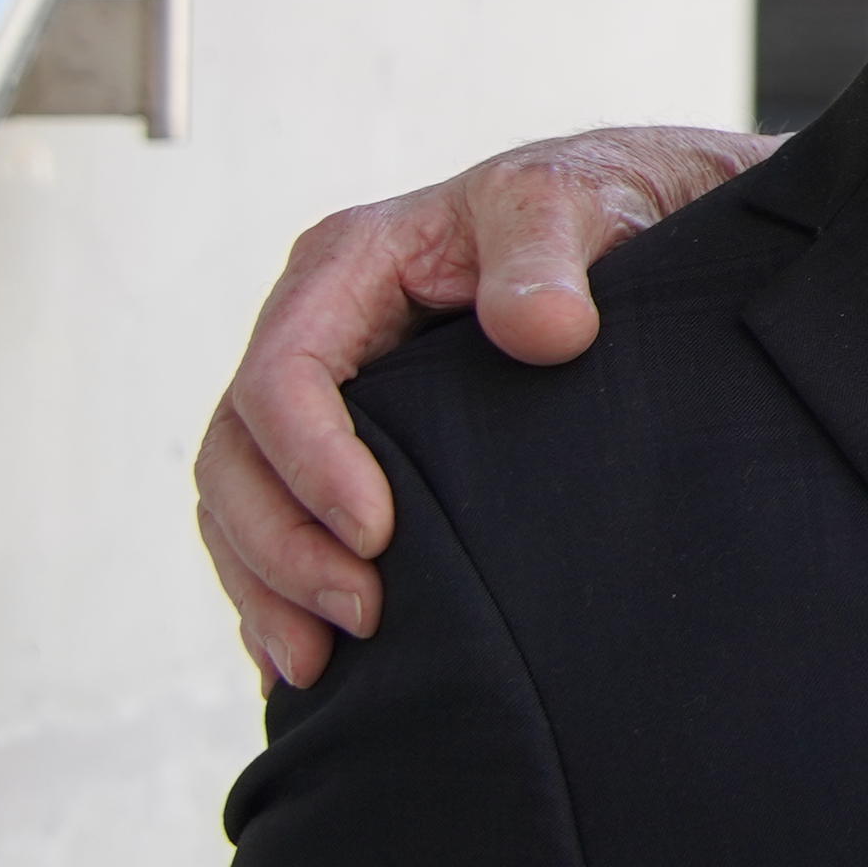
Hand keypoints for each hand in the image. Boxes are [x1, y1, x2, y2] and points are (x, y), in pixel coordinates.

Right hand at [197, 126, 773, 687]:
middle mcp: (316, 335)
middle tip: (361, 617)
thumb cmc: (591, 204)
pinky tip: (316, 664)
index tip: (378, 532)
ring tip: (324, 662)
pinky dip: (280, 595)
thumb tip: (544, 331)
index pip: (284, 377)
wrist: (629, 220)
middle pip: (238, 454)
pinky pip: (278, 528)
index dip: (314, 462)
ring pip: (241, 503)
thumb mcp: (571, 202)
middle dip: (281, 547)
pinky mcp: (348, 450)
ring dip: (269, 587)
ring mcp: (325, 398)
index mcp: (344, 269)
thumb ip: (548, 256)